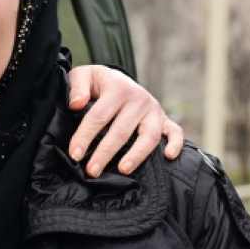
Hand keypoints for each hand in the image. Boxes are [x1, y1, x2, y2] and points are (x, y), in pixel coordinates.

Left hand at [67, 65, 183, 177]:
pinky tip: (168, 157)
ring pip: (149, 135)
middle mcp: (139, 99)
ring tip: (122, 171)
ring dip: (136, 155)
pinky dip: (175, 144)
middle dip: (105, 153)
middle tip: (92, 171)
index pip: (99, 116)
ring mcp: (154, 110)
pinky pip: (175, 131)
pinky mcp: (165, 118)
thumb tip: (76, 104)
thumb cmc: (96, 83)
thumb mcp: (83, 76)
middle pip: (122, 130)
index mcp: (117, 88)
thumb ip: (77, 86)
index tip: (74, 155)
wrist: (117, 79)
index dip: (85, 136)